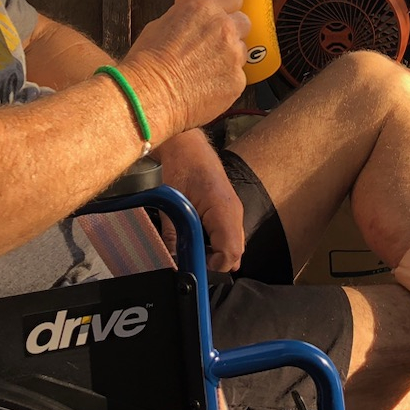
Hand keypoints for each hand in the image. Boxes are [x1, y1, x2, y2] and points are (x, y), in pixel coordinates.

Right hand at [119, 0, 249, 134]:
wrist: (149, 96)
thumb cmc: (148, 64)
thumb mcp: (159, 26)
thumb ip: (181, 13)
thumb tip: (186, 4)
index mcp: (204, 9)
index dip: (226, 6)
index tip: (221, 12)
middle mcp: (224, 28)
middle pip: (243, 21)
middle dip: (232, 30)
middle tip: (214, 42)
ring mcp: (234, 55)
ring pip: (242, 50)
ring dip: (230, 56)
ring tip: (206, 68)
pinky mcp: (237, 80)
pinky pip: (238, 76)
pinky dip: (226, 80)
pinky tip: (206, 85)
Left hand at [156, 129, 244, 271]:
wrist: (188, 143)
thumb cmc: (182, 166)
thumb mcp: (173, 203)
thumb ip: (174, 234)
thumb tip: (173, 259)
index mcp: (224, 210)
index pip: (231, 252)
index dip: (213, 266)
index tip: (193, 266)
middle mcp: (235, 212)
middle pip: (236, 252)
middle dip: (215, 262)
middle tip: (192, 260)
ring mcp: (234, 209)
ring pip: (234, 243)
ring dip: (216, 252)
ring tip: (193, 249)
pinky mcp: (229, 207)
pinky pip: (230, 233)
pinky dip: (217, 242)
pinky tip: (199, 239)